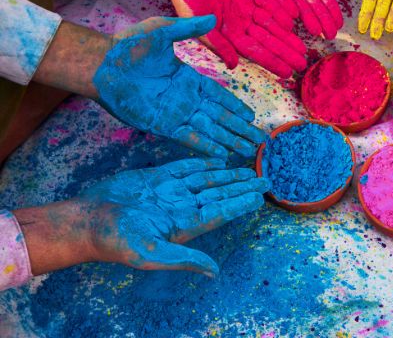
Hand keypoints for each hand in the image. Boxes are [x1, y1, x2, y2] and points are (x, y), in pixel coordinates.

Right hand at [82, 158, 267, 275]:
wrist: (86, 220)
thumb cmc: (116, 241)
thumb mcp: (152, 254)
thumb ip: (185, 260)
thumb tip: (214, 273)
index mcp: (184, 225)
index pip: (220, 213)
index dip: (240, 204)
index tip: (260, 198)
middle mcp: (181, 208)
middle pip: (219, 195)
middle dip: (242, 188)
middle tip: (265, 179)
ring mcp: (169, 192)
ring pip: (206, 180)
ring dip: (227, 175)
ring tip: (248, 171)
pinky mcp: (155, 178)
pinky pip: (184, 168)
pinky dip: (202, 163)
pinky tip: (218, 161)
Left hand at [93, 15, 265, 157]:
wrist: (103, 64)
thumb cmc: (130, 46)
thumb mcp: (163, 31)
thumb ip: (189, 29)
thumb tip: (213, 18)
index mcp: (189, 79)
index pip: (219, 96)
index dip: (235, 107)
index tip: (250, 116)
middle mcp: (186, 99)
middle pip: (220, 117)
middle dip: (239, 129)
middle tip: (258, 140)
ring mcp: (175, 113)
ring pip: (209, 130)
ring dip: (228, 141)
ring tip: (246, 151)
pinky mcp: (162, 125)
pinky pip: (189, 137)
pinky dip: (205, 146)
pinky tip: (221, 155)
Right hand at [170, 0, 306, 77]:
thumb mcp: (197, 22)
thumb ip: (217, 43)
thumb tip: (233, 66)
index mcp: (230, 34)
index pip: (255, 51)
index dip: (272, 62)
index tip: (287, 73)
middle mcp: (241, 23)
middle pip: (268, 40)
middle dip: (285, 52)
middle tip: (303, 64)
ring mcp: (247, 6)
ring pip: (272, 23)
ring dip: (287, 35)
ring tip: (303, 48)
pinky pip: (270, 1)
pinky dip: (282, 9)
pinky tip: (294, 19)